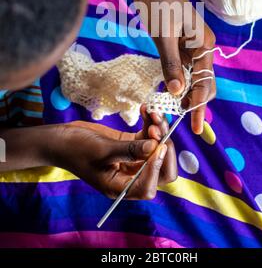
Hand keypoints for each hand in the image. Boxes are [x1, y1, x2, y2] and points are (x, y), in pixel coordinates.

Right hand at [53, 108, 176, 198]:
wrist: (61, 139)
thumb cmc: (75, 148)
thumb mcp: (102, 149)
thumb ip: (129, 149)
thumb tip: (155, 146)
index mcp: (119, 187)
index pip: (148, 187)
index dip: (156, 168)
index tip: (156, 145)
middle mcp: (128, 177)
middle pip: (160, 171)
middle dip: (164, 148)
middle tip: (158, 128)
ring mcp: (131, 161)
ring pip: (156, 151)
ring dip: (159, 132)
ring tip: (153, 114)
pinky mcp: (130, 146)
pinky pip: (148, 138)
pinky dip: (150, 125)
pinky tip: (145, 110)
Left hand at [133, 0, 215, 134]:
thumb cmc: (158, 3)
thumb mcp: (163, 36)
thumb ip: (170, 64)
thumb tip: (177, 93)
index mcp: (204, 44)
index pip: (206, 82)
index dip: (201, 106)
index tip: (196, 127)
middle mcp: (201, 47)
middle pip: (204, 82)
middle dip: (197, 103)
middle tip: (186, 124)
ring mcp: (190, 46)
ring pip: (192, 77)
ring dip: (187, 94)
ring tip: (176, 113)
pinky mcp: (179, 44)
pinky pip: (182, 68)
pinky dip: (178, 82)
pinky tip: (171, 92)